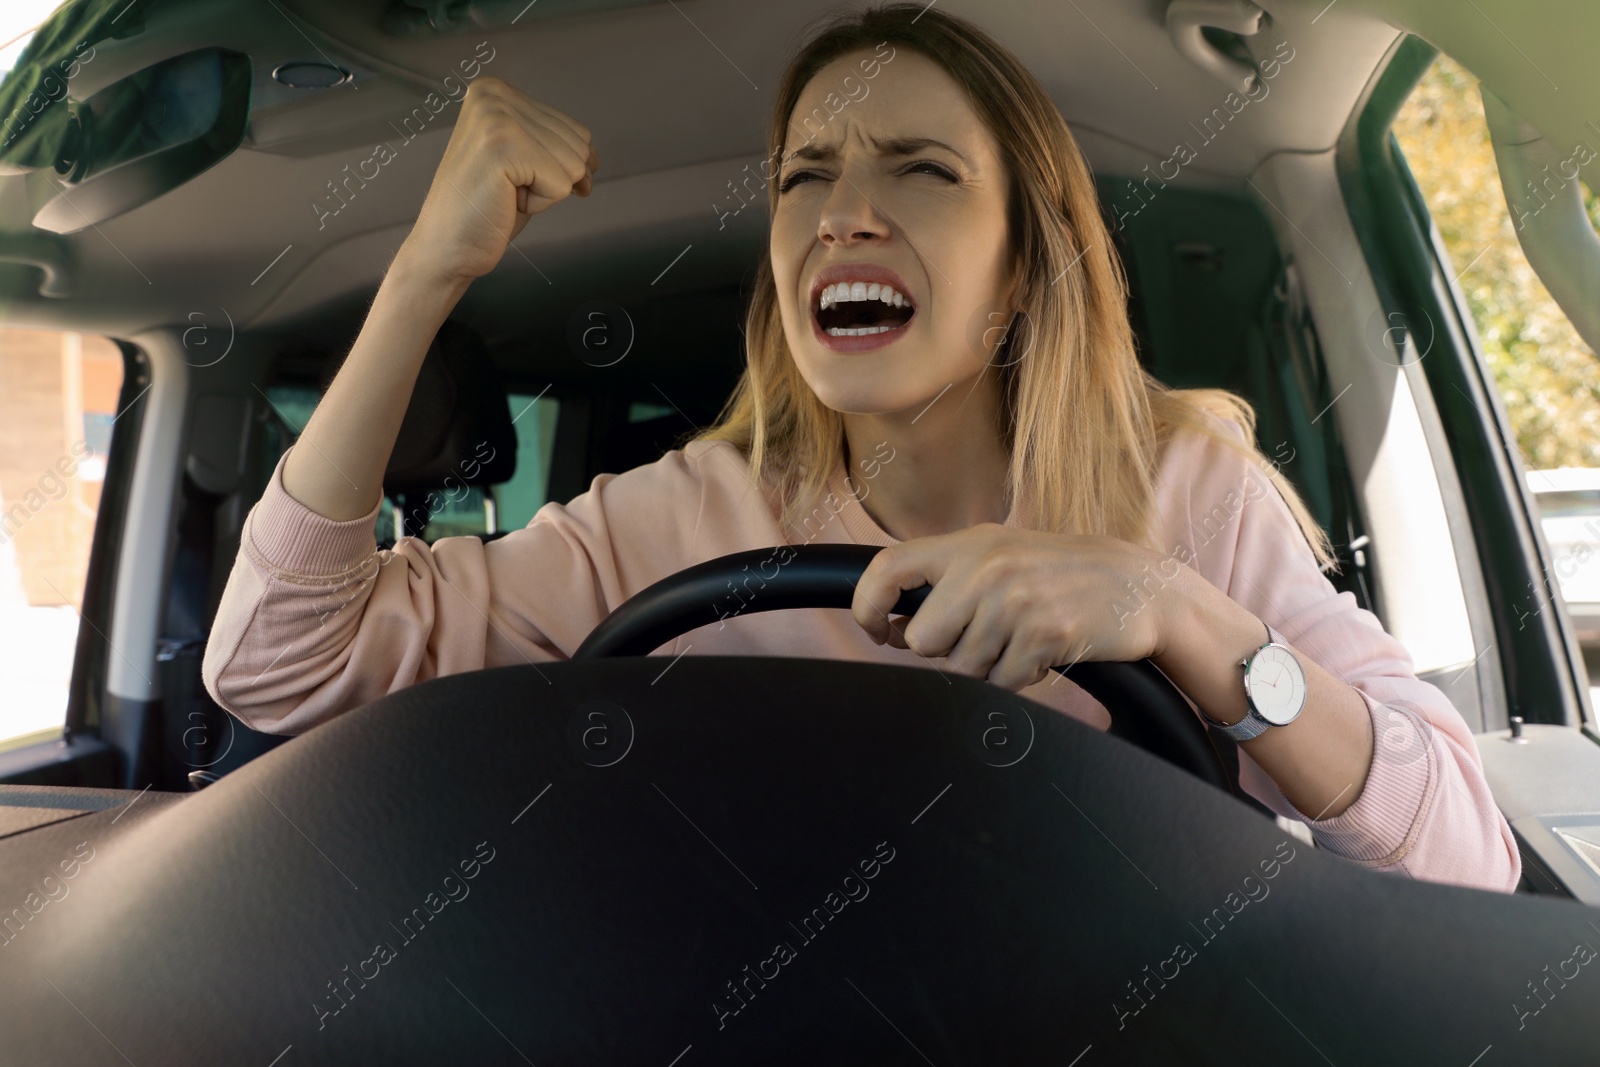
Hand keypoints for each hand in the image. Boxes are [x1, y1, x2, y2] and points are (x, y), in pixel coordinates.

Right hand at [404, 76, 598, 283]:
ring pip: (574, 165)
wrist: (447, 247)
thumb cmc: (487, 208)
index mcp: (496, 90)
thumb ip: (553, 143)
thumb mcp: (525, 162)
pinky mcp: (502, 147)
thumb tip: (593, 156)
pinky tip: (505, 201)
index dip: (561, 169)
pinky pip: (561, 184)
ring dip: (545, 192)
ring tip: (505, 193)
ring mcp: (497, 117)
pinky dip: (540, 204)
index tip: (516, 179)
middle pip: (579, 145)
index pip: (576, 131)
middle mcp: (493, 95)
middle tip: (507, 189)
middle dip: (553, 180)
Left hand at [850, 523, 1175, 691]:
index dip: (867, 606)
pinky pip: (1002, 682)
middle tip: (983, 636)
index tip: (875, 629)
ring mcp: (1016, 601)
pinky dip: (1018, 678)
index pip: (887, 568)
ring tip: (1019, 639)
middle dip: (945, 650)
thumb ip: (947, 579)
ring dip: (987, 667)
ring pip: (961, 668)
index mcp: (968, 545)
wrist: (1139, 587)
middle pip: (922, 639)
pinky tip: (1041, 652)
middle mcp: (987, 567)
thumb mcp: (1000, 555)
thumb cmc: (1060, 575)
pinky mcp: (1043, 635)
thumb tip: (891, 625)